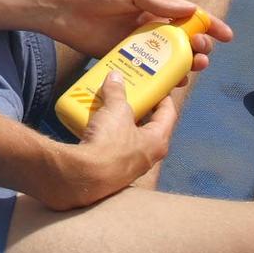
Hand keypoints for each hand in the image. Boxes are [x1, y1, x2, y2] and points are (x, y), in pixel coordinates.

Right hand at [43, 75, 176, 209]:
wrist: (85, 176)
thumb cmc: (110, 143)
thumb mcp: (115, 110)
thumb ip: (117, 92)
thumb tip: (115, 76)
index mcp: (158, 141)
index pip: (168, 114)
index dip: (163, 96)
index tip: (156, 85)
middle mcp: (148, 156)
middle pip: (147, 125)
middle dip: (137, 108)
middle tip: (129, 93)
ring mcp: (130, 166)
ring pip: (128, 137)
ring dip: (120, 121)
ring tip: (109, 106)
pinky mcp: (111, 171)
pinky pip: (112, 147)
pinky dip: (106, 134)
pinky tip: (96, 125)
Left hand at [44, 0, 233, 72]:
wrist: (62, 8)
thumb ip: (158, 0)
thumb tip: (190, 10)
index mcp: (155, 6)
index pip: (188, 16)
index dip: (209, 25)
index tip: (227, 36)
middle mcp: (149, 26)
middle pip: (182, 41)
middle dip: (198, 48)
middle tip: (202, 55)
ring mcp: (136, 45)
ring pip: (167, 59)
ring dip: (184, 66)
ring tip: (191, 70)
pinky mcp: (122, 59)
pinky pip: (146, 71)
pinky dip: (161, 78)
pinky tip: (170, 84)